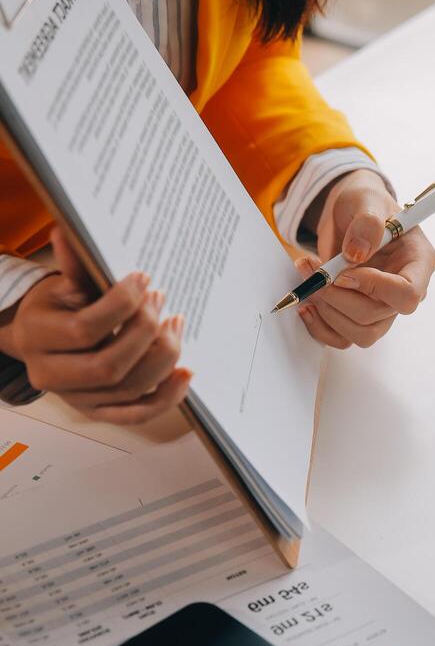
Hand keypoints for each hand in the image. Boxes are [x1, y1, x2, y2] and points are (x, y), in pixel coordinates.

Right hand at [3, 228, 190, 422]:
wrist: (40, 340)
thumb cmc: (55, 307)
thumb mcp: (61, 283)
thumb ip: (74, 265)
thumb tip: (70, 230)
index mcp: (38, 338)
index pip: (86, 330)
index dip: (121, 304)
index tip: (144, 278)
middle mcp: (53, 376)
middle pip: (109, 366)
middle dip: (145, 331)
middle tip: (162, 300)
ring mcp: (77, 400)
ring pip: (128, 390)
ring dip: (162, 357)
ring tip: (175, 324)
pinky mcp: (99, 412)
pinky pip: (137, 415)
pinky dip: (166, 398)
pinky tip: (186, 373)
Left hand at [296, 170, 434, 348]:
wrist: (349, 214)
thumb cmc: (365, 204)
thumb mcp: (366, 199)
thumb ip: (367, 222)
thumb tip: (355, 254)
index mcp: (419, 262)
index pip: (407, 294)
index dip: (374, 288)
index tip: (343, 271)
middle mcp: (404, 290)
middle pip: (374, 316)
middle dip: (335, 295)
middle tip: (312, 269)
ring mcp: (383, 307)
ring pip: (359, 333)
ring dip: (326, 310)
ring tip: (308, 279)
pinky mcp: (360, 316)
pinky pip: (343, 338)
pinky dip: (320, 327)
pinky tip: (307, 305)